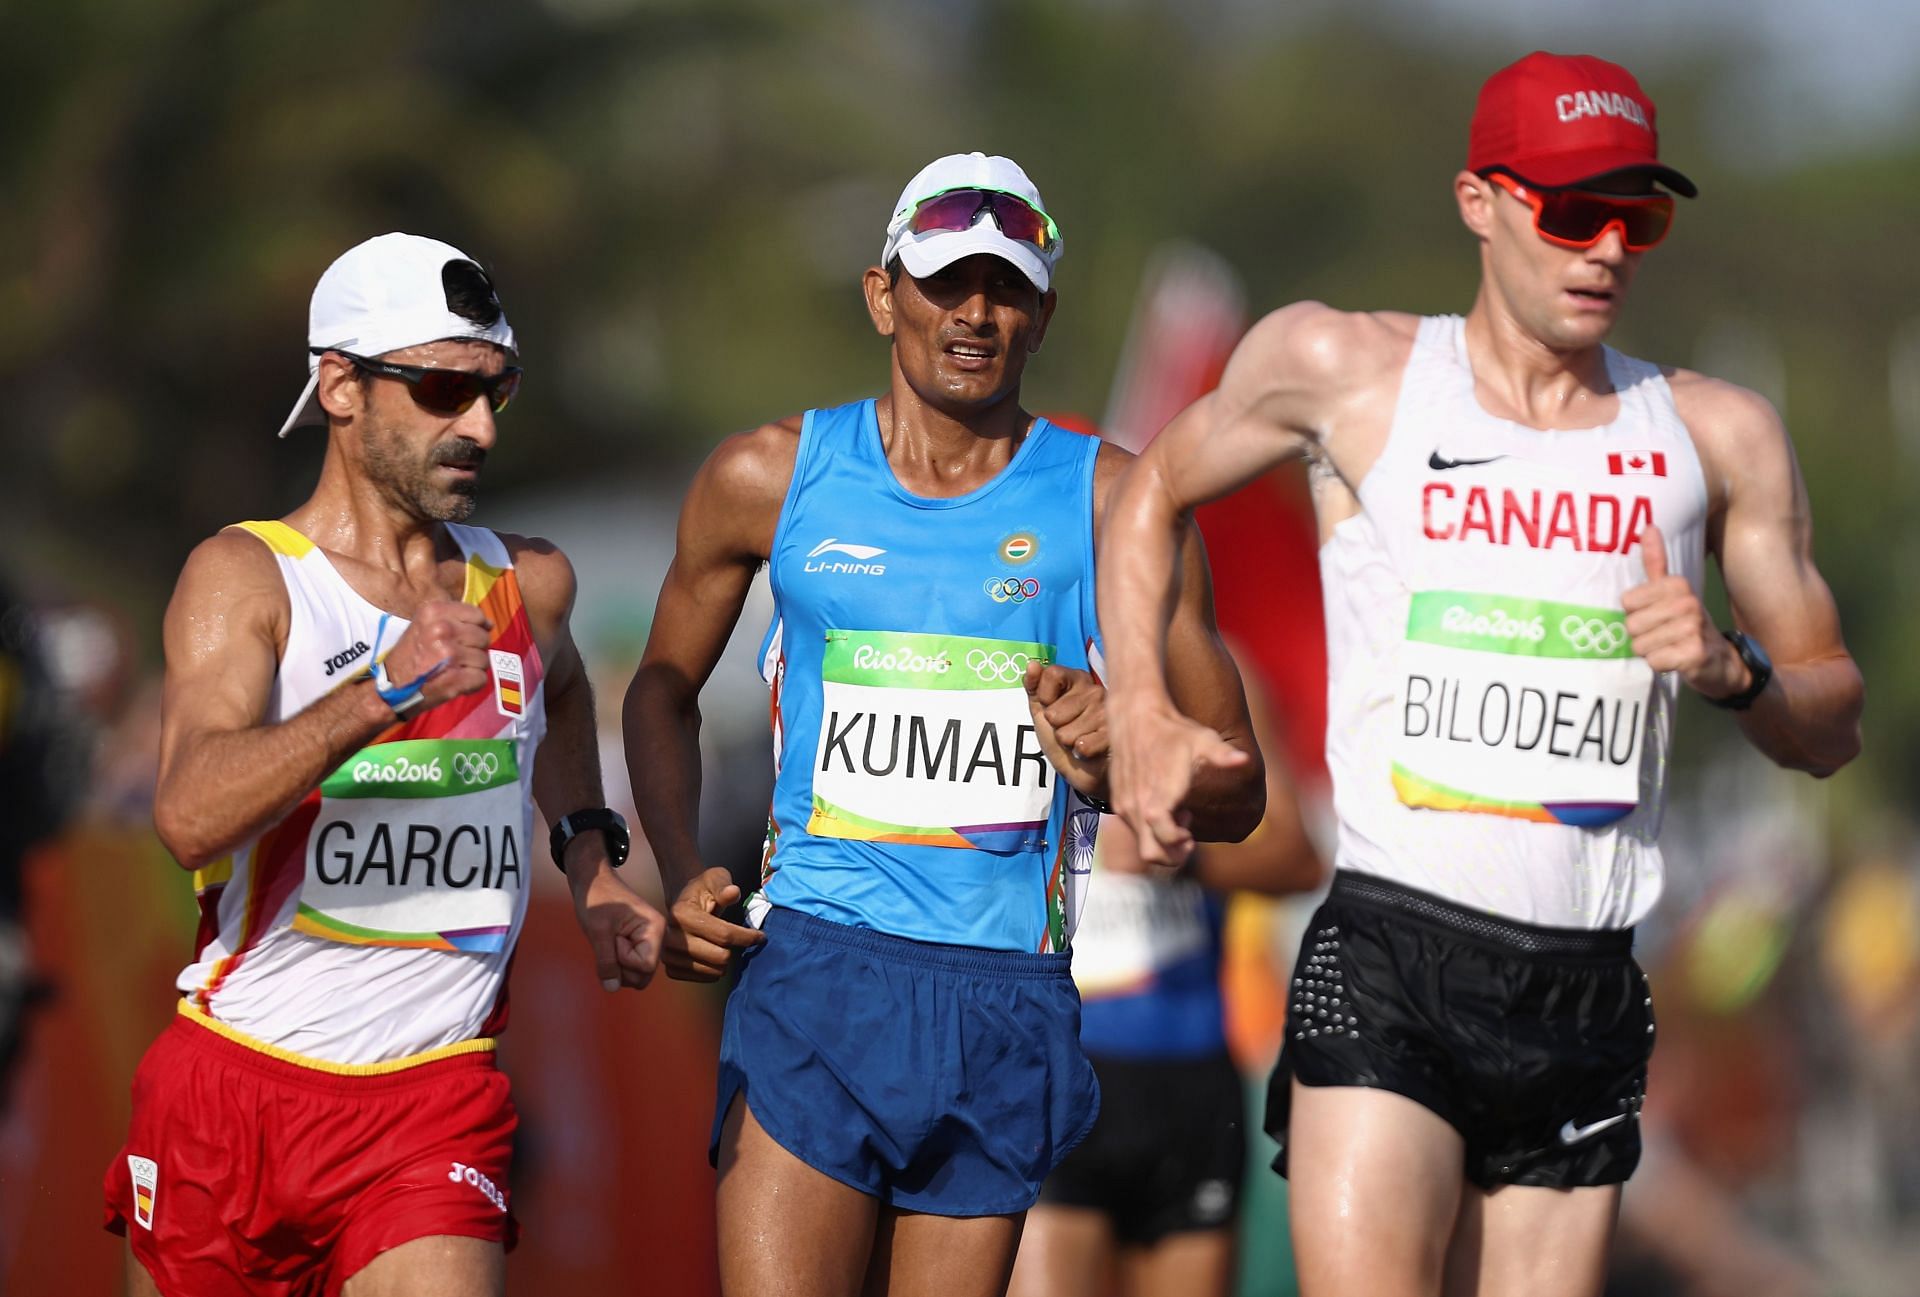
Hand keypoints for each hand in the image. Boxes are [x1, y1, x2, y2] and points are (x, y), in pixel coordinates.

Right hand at [381, 600, 493, 707]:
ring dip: (472, 668)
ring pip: (484, 659)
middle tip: (453, 659)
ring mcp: (450, 654)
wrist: (389, 689)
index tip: (463, 638)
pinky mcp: (456, 677)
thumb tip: (489, 623)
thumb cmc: (408, 658)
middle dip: (473, 650)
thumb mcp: (424, 625)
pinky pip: (481, 678)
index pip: (477, 615)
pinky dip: (472, 685)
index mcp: (434, 612)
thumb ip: (455, 620)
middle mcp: (442, 629)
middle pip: (483, 638)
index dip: (475, 628)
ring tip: (451, 671)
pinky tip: (455, 683)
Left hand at [565, 851, 665, 991]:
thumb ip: (606, 961)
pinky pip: (630, 970)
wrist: (593, 883)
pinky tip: (610, 945)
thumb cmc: (597, 900)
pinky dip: (616, 964)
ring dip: (617, 966)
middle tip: (609, 941)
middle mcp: (657, 938)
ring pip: (636, 976)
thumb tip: (611, 988)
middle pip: (642, 976)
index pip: (645, 966)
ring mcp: (649, 944)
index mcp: (655, 929)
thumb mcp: (598, 931)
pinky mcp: (639, 947)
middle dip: (620, 966)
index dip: (623, 959)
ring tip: (609, 941)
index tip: (613, 937)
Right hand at [664, 866, 766, 981]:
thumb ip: (723, 885)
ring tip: (724, 947)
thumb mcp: (714, 878)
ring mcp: (668, 956)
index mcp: (681, 914)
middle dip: (735, 949)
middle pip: (720, 957)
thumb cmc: (701, 889)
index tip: (761, 936)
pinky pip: (702, 979)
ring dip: (725, 961)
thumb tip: (732, 892)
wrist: (681, 901)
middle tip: (739, 941)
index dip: (747, 937)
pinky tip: (714, 956)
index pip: (724, 934)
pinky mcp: (671, 969)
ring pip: (713, 971)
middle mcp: (670, 938)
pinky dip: (713, 970)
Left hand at [1024, 661, 1108, 795]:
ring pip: (1065, 733)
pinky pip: (1082, 746)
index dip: (1044, 697)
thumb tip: (1031, 664)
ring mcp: (1107, 712)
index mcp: (1079, 679)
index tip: (1051, 707)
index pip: (1051, 674)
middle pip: (1054, 711)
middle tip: (1070, 729)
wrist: (1085, 769)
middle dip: (1056, 727)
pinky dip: (1081, 753)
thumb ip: (1034, 687)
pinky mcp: (1115, 734)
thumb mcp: (1042, 710)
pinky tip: (1092, 749)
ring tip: (1081, 739)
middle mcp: (1096, 691)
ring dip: (1068, 742)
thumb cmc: (1066, 737)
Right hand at [1107, 694, 1248, 866]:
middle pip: (1150, 855)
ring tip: (1179, 813)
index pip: (1164, 842)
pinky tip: (1164, 805)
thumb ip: (1222, 755)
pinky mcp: (1118, 801)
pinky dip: (1150, 828)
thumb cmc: (1172, 731)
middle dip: (1171, 854)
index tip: (1192, 834)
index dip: (1181, 845)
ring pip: (1142, 843)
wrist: (1135, 716)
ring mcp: (1125, 806)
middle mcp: (1136, 807)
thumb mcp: (1202, 740)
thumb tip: (1244, 759)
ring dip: (1162, 838)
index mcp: (1157, 800)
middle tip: (1187, 836)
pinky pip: (1134, 829)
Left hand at [1622, 525, 1747, 698]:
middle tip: (1663, 635)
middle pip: (1631, 625)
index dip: (1636, 614)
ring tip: (1670, 647)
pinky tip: (1677, 660)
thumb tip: (1648, 526)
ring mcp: (1693, 628)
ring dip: (1651, 651)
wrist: (1721, 660)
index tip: (1655, 615)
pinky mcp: (1694, 653)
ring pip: (1640, 645)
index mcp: (1677, 585)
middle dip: (1642, 636)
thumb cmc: (1688, 624)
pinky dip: (1661, 665)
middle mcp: (1687, 603)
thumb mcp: (1673, 592)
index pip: (1627, 601)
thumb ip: (1657, 562)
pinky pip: (1654, 661)